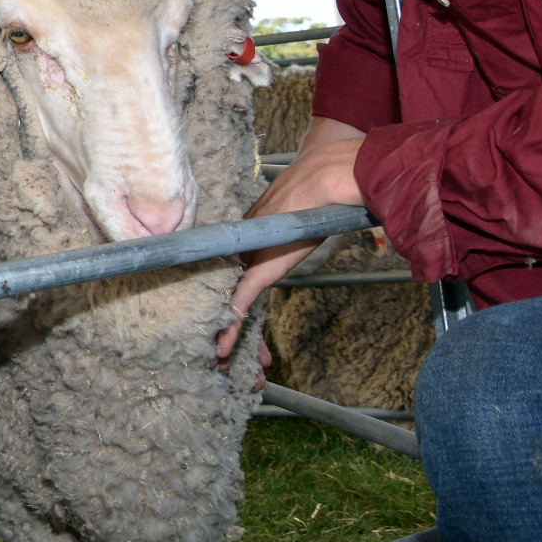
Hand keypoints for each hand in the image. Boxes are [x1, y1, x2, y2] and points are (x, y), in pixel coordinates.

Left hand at [215, 133, 366, 361]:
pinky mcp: (261, 267)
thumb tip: (290, 246)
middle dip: (227, 333)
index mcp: (245, 244)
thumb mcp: (291, 227)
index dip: (228, 311)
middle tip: (219, 360)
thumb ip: (280, 241)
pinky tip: (222, 347)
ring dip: (228, 337)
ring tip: (219, 360)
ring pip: (231, 305)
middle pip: (227, 298)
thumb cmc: (312, 199)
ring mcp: (249, 259)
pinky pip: (241, 301)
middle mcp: (241, 252)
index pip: (232, 284)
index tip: (224, 337)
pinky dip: (232, 324)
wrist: (322, 180)